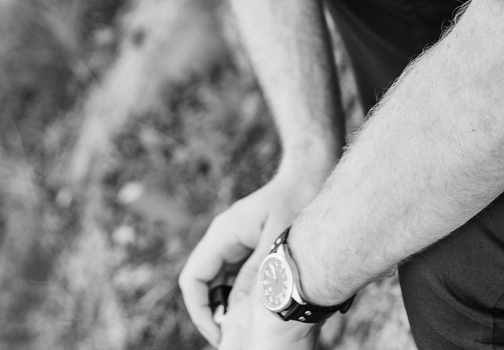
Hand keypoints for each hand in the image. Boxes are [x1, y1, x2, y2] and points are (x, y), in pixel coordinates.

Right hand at [178, 168, 331, 346]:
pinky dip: (245, 297)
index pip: (193, 280)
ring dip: (231, 307)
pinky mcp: (250, 247)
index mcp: (222, 234)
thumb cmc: (296, 198)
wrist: (310, 171)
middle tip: (237, 337)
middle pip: (204, 285)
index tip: (221, 334)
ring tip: (252, 328)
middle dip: (216, 314)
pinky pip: (237, 278)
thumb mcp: (277, 242)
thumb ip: (256, 275)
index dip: (200, 312)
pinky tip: (264, 307)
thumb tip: (236, 313)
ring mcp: (236, 243)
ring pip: (220, 285)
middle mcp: (223, 239)